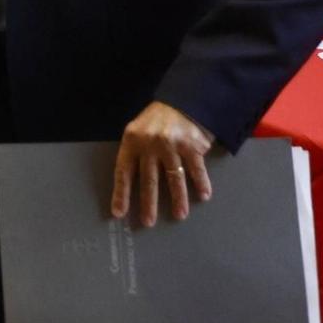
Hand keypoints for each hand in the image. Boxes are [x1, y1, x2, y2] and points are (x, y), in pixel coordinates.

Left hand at [112, 101, 215, 226]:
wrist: (182, 100)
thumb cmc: (157, 120)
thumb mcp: (138, 131)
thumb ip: (135, 152)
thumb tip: (129, 184)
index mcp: (132, 141)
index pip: (123, 171)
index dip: (121, 193)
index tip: (119, 213)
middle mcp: (150, 144)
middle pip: (148, 179)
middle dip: (148, 203)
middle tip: (148, 222)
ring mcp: (171, 144)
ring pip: (174, 178)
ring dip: (178, 199)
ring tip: (179, 215)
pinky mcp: (191, 144)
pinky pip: (196, 168)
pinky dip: (201, 183)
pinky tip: (204, 195)